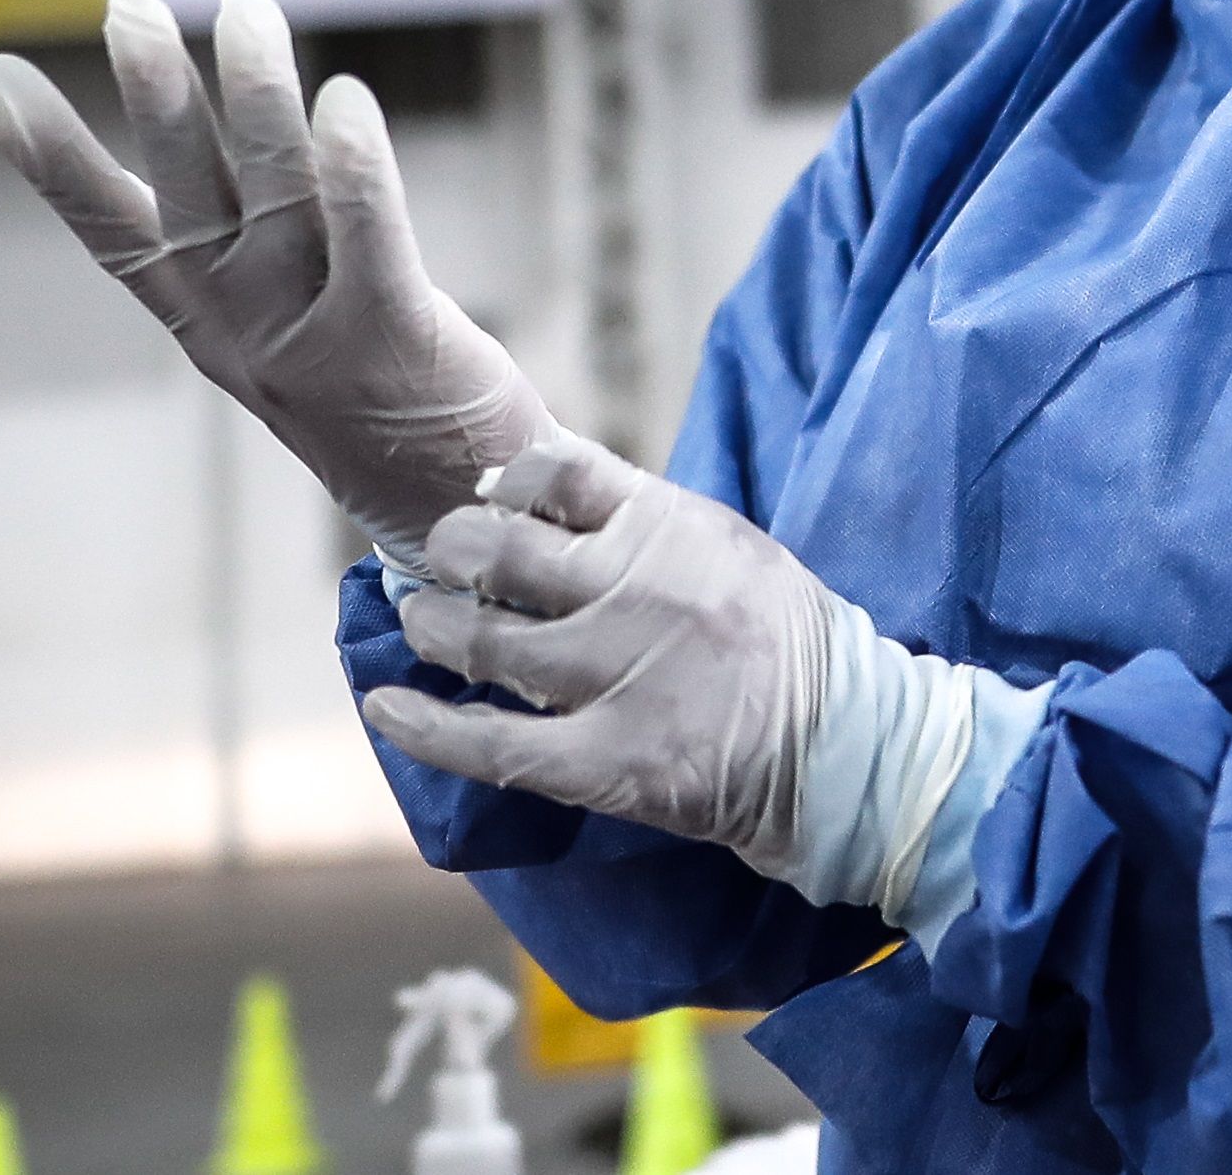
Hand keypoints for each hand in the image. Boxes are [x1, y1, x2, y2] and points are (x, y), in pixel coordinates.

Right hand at [0, 0, 550, 561]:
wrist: (460, 516)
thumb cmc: (374, 394)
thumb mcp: (285, 317)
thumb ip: (253, 229)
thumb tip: (205, 125)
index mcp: (206, 320)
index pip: (113, 230)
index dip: (51, 159)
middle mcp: (245, 328)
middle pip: (192, 197)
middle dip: (159, 99)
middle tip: (128, 5)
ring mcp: (314, 340)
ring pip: (278, 200)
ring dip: (258, 100)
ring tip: (242, 9)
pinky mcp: (395, 341)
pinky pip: (369, 243)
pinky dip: (354, 171)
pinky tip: (344, 102)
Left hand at [363, 430, 1011, 923]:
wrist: (845, 745)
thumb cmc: (784, 638)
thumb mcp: (726, 545)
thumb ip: (644, 519)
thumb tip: (542, 490)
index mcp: (668, 525)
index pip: (553, 471)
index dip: (501, 482)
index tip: (485, 499)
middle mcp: (634, 590)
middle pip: (500, 551)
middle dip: (452, 553)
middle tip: (439, 562)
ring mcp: (615, 677)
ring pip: (482, 642)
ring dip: (432, 628)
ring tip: (420, 621)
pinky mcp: (607, 760)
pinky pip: (490, 743)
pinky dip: (424, 725)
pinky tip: (386, 706)